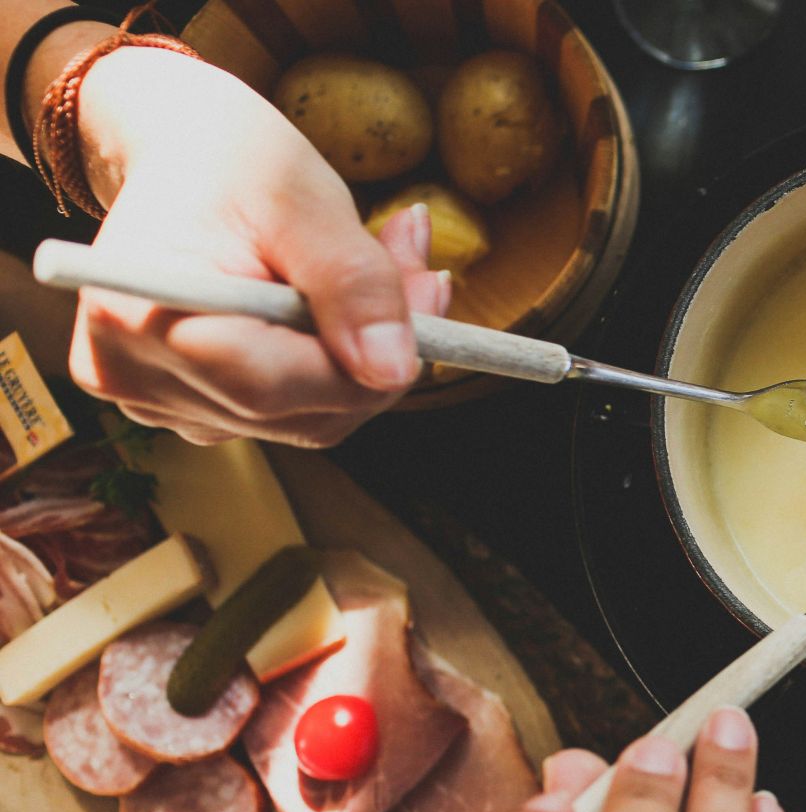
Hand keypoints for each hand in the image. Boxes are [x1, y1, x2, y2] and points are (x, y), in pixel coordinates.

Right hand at [66, 47, 446, 445]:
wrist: (182, 156)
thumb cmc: (230, 161)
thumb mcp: (303, 200)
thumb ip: (353, 285)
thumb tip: (393, 371)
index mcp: (135, 317)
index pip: (272, 387)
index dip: (365, 359)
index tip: (428, 290)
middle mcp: (133, 377)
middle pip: (301, 411)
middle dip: (380, 350)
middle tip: (421, 267)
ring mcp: (159, 403)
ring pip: (311, 418)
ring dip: (367, 354)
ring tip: (388, 265)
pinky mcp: (192, 408)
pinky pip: (295, 411)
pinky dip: (337, 363)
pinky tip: (346, 303)